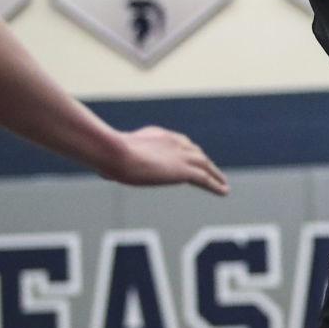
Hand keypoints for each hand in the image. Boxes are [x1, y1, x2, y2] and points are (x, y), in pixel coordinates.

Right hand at [103, 127, 228, 194]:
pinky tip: (224, 191)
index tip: (192, 156)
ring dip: (216, 174)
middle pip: (195, 152)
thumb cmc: (104, 154)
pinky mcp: (184, 171)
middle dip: (204, 161)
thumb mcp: (109, 157)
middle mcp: (173, 143)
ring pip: (205, 166)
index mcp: (157, 136)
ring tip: (223, 184)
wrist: (113, 152)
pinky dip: (216, 185)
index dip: (187, 150)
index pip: (178, 142)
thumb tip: (104, 172)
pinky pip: (206, 179)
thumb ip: (112, 163)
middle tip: (211, 170)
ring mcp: (180, 156)